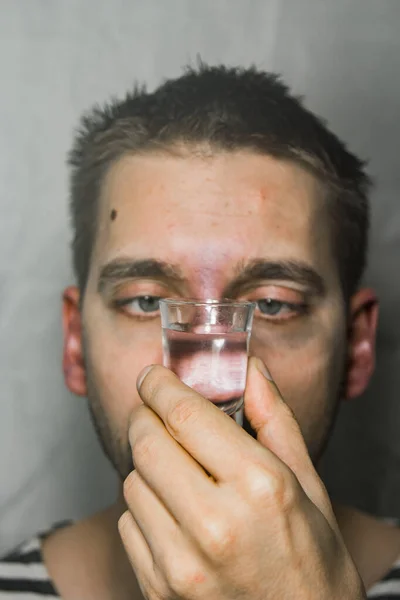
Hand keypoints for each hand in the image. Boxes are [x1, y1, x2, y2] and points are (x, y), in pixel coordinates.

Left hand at [118, 358, 365, 598]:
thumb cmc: (312, 563)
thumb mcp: (308, 485)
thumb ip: (276, 420)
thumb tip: (252, 371)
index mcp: (259, 487)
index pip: (186, 416)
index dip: (160, 386)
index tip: (153, 375)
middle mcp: (216, 525)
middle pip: (147, 444)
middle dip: (145, 417)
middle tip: (156, 412)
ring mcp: (182, 564)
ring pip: (132, 482)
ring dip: (147, 465)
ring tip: (178, 471)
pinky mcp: (158, 590)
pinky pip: (129, 524)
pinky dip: (144, 506)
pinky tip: (175, 513)